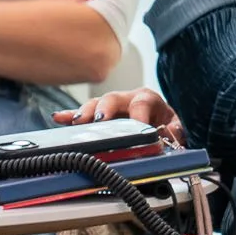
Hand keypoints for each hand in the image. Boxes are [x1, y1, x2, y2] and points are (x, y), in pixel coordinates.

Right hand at [55, 86, 185, 146]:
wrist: (161, 123)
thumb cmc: (166, 125)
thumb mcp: (176, 128)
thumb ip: (175, 133)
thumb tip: (168, 136)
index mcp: (148, 99)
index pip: (142, 102)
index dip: (139, 115)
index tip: (138, 127)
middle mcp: (127, 98)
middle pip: (113, 99)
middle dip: (105, 109)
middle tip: (100, 120)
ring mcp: (111, 107)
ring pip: (96, 105)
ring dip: (85, 113)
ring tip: (77, 122)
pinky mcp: (99, 115)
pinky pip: (82, 114)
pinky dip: (71, 116)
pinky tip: (59, 118)